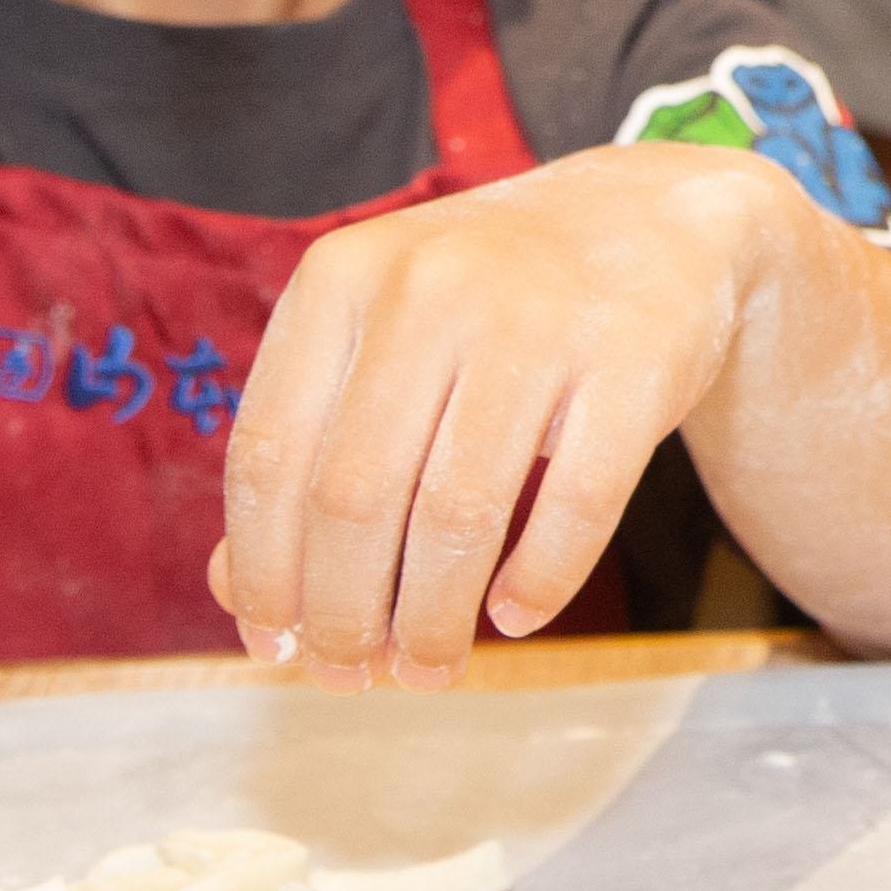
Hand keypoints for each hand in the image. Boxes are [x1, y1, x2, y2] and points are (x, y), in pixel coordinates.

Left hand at [210, 139, 832, 685]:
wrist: (655, 216)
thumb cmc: (490, 301)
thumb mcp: (380, 337)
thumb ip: (307, 446)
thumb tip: (236, 593)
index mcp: (342, 277)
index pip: (267, 457)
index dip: (262, 572)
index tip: (275, 646)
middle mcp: (429, 288)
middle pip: (353, 498)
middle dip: (344, 614)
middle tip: (357, 674)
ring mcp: (537, 321)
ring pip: (456, 514)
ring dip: (432, 619)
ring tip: (428, 666)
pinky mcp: (633, 362)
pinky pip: (575, 505)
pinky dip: (539, 582)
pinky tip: (515, 615)